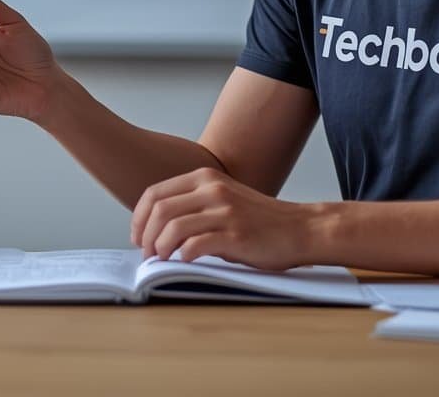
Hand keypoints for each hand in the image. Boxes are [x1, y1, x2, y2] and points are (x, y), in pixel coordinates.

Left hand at [131, 168, 317, 270]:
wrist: (301, 228)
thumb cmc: (260, 221)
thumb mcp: (222, 202)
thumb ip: (193, 208)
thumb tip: (156, 231)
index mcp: (205, 177)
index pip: (155, 193)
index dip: (139, 218)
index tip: (137, 237)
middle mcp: (213, 189)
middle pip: (159, 209)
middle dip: (145, 235)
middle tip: (146, 253)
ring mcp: (225, 210)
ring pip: (173, 226)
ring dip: (160, 247)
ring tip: (162, 260)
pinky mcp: (236, 233)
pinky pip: (196, 244)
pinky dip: (183, 256)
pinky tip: (184, 262)